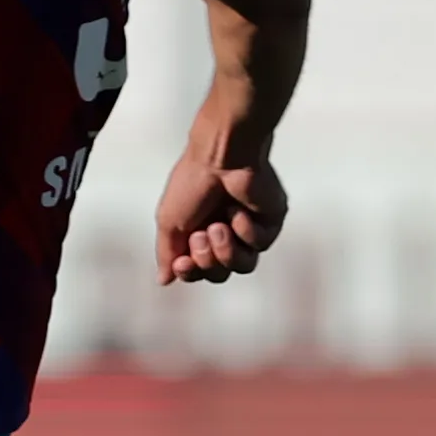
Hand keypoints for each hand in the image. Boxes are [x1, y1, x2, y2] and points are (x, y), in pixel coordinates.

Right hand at [156, 151, 285, 283]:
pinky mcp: (270, 221)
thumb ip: (167, 253)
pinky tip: (240, 210)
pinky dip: (246, 231)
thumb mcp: (169, 221)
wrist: (221, 155)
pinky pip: (259, 244)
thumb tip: (164, 280)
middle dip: (208, 260)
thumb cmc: (192, 183)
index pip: (197, 270)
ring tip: (219, 227)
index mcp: (199, 231)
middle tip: (201, 234)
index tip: (182, 264)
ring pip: (243, 265)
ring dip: (227, 251)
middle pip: (220, 273)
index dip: (190, 273)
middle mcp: (224, 232)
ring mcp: (249, 228)